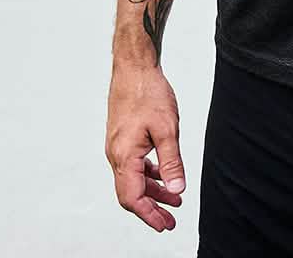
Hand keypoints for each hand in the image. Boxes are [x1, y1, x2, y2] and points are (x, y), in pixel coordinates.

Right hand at [106, 62, 186, 231]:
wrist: (134, 67)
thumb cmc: (148, 93)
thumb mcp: (167, 128)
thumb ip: (171, 161)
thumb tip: (177, 189)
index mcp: (124, 156)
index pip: (133, 198)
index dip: (149, 215)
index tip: (164, 225)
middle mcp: (116, 154)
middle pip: (131, 193)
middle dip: (151, 208)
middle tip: (171, 220)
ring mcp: (118, 146)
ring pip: (133, 179)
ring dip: (152, 191)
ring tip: (174, 199)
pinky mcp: (122, 138)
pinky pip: (133, 165)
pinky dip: (148, 174)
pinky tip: (162, 174)